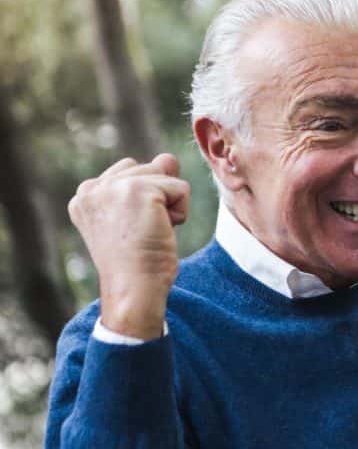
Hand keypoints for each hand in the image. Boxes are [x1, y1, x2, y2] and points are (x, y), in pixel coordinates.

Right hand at [68, 154, 189, 339]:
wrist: (134, 290)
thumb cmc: (136, 263)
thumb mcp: (132, 219)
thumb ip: (143, 185)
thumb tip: (168, 158)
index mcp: (85, 195)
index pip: (129, 172)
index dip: (144, 201)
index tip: (131, 232)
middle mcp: (93, 187)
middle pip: (148, 167)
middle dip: (158, 198)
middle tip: (143, 232)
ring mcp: (114, 186)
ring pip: (166, 174)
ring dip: (170, 204)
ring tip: (152, 230)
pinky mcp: (139, 190)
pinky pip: (181, 188)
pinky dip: (181, 212)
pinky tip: (161, 232)